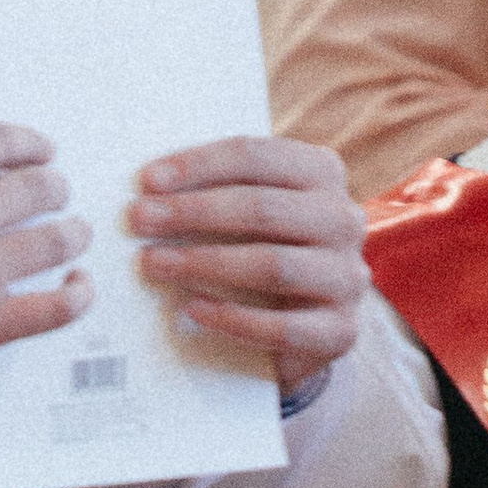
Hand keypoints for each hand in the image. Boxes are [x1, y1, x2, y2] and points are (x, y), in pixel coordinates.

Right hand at [0, 124, 92, 391]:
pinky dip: (77, 296)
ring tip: (74, 237)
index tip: (46, 152)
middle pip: (38, 190)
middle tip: (60, 198)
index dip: (31, 145)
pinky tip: (80, 288)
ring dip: (72, 236)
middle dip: (56, 191)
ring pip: (56, 243)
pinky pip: (55, 307)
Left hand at [129, 135, 366, 388]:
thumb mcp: (251, 208)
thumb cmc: (263, 248)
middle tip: (139, 220)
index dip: (199, 165)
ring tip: (154, 264)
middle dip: (193, 213)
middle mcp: (344, 220)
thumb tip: (151, 185)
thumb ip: (219, 187)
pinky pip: (284, 327)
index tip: (148, 181)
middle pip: (263, 209)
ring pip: (273, 265)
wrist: (307, 324)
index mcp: (322, 173)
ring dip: (205, 263)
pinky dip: (233, 318)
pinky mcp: (342, 330)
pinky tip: (193, 310)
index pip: (256, 157)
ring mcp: (348, 277)